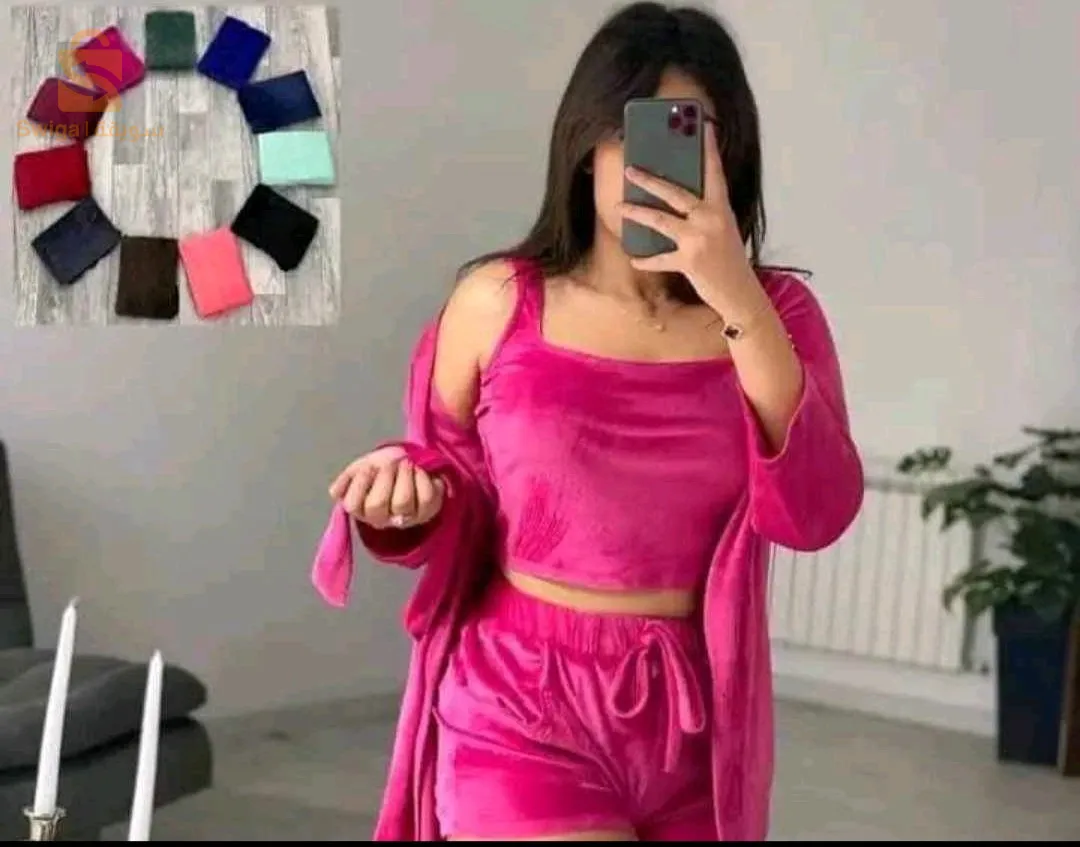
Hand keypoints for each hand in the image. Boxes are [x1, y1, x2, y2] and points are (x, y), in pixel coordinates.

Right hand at [329, 446, 445, 529]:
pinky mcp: (427, 511)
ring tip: (405, 462)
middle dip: (383, 478)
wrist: (406, 464)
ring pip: (402, 502)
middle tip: (390, 462)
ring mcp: (405, 518)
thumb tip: (336, 492)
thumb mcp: (359, 469)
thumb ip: (346, 479)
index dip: (360, 483)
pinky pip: (427, 499)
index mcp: (360, 509)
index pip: (353, 504)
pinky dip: (422, 479)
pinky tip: (419, 468)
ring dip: (403, 477)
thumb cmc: (379, 470)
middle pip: (378, 505)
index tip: (369, 466)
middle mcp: (382, 519)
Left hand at [619, 121, 754, 303]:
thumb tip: (673, 195)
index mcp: (722, 208)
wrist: (739, 292)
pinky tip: (633, 258)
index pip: (714, 172)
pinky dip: (645, 260)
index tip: (702, 125)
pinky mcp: (689, 261)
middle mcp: (711, 219)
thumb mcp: (722, 228)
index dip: (708, 148)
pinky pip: (660, 259)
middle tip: (630, 169)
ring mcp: (699, 240)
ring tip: (619, 206)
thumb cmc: (727, 258)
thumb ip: (704, 210)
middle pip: (675, 193)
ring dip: (637, 212)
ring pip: (660, 221)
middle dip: (650, 181)